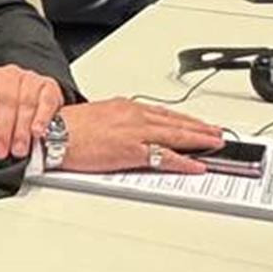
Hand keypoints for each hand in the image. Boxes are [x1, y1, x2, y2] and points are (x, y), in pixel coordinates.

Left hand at [0, 65, 64, 161]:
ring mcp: (31, 79)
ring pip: (26, 102)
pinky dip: (41, 118)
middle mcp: (10, 75)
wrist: (25, 99)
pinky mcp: (49, 87)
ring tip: (18, 149)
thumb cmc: (0, 111)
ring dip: (21, 129)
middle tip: (0, 150)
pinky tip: (37, 132)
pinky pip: (46, 101)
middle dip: (3, 128)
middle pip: (6, 99)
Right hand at [56, 97, 224, 174]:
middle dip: (200, 128)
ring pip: (175, 135)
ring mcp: (134, 132)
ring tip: (216, 144)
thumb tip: (132, 131)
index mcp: (126, 106)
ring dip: (199, 140)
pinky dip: (183, 161)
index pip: (164, 112)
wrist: (54, 134)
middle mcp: (134, 115)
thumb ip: (120, 121)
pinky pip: (164, 156)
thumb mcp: (100, 116)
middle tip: (218, 133)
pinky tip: (196, 165)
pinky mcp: (131, 151)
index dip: (185, 119)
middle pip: (176, 121)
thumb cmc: (69, 128)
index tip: (199, 124)